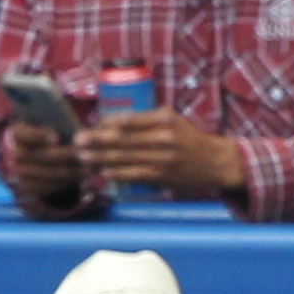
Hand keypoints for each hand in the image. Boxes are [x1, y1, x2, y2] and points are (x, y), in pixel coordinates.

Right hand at [0, 116, 95, 214]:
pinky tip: (80, 176)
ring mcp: (19, 172)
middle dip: (61, 156)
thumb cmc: (47, 132)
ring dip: (68, 171)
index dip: (38, 136)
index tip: (57, 137)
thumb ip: (54, 120)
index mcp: (15, 133)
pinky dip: (65, 182)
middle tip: (81, 153)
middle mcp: (13, 154)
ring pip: (45, 173)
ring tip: (87, 166)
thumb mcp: (46, 122)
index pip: (22, 134)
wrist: (35, 152)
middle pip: (37, 156)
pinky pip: (47, 187)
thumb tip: (73, 126)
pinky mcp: (28, 186)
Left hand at [79, 108, 245, 199]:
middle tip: (77, 141)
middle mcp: (163, 137)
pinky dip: (118, 173)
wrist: (216, 162)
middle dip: (96, 140)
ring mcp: (163, 157)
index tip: (91, 126)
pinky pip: (135, 174)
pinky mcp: (163, 175)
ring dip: (101, 158)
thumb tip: (113, 122)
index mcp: (163, 118)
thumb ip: (147, 119)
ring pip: (125, 157)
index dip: (106, 124)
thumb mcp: (172, 119)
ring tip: (83, 157)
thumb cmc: (190, 138)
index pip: (128, 120)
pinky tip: (104, 172)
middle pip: (122, 138)